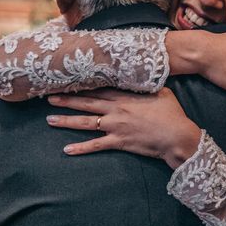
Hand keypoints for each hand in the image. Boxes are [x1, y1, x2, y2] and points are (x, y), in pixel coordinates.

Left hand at [47, 89, 201, 168]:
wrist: (176, 135)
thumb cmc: (172, 113)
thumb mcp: (160, 92)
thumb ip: (146, 85)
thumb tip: (142, 76)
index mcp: (125, 97)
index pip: (98, 89)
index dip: (81, 85)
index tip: (67, 82)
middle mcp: (116, 110)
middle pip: (86, 103)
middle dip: (66, 100)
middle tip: (49, 97)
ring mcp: (115, 126)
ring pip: (85, 123)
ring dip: (66, 120)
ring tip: (50, 119)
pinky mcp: (118, 142)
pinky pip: (95, 145)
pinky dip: (81, 148)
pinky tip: (67, 149)